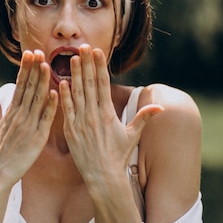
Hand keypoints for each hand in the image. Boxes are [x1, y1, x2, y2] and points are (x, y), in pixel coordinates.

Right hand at [0, 50, 57, 189]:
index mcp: (10, 112)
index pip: (19, 85)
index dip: (25, 68)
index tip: (30, 53)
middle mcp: (19, 116)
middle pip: (28, 87)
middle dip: (34, 68)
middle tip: (39, 51)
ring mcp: (28, 126)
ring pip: (37, 99)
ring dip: (42, 81)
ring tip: (48, 64)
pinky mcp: (37, 138)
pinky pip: (45, 119)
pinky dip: (50, 106)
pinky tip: (55, 92)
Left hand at [59, 44, 162, 184]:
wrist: (103, 176)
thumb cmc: (118, 156)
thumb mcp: (132, 135)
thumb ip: (144, 117)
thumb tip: (161, 106)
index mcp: (108, 113)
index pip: (104, 84)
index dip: (100, 66)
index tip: (97, 51)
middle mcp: (94, 115)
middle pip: (90, 84)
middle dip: (87, 64)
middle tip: (82, 46)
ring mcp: (81, 123)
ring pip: (76, 93)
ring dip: (75, 75)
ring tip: (72, 58)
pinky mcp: (70, 131)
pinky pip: (66, 110)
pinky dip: (63, 96)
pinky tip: (60, 82)